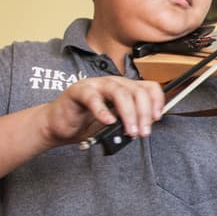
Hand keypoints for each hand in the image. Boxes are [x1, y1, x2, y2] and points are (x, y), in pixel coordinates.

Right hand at [39, 76, 166, 144]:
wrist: (59, 125)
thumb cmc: (87, 122)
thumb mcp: (116, 121)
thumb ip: (131, 119)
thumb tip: (148, 124)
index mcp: (124, 88)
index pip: (148, 87)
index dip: (156, 101)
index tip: (157, 118)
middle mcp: (112, 83)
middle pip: (136, 91)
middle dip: (143, 113)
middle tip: (143, 132)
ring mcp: (95, 85)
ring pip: (119, 92)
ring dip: (129, 114)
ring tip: (130, 131)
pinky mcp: (78, 91)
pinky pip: (93, 98)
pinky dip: (102, 110)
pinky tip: (108, 121)